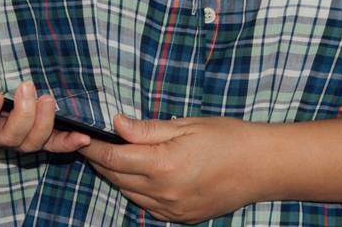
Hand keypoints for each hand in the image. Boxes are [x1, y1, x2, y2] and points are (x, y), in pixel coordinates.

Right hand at [0, 74, 92, 159]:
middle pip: (9, 136)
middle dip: (22, 115)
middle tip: (28, 88)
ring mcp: (9, 139)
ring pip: (29, 143)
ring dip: (44, 124)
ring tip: (49, 100)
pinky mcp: (26, 139)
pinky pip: (48, 145)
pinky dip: (65, 143)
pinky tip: (82, 136)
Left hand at [77, 112, 261, 222]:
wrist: (262, 167)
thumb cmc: (227, 138)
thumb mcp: (186, 125)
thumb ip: (147, 129)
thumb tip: (116, 124)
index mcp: (164, 165)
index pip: (114, 158)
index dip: (92, 146)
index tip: (79, 136)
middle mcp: (164, 193)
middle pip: (116, 177)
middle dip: (100, 160)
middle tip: (90, 141)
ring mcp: (172, 209)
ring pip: (128, 193)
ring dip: (116, 175)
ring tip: (111, 155)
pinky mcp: (180, 217)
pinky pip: (146, 204)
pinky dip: (135, 189)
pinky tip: (137, 174)